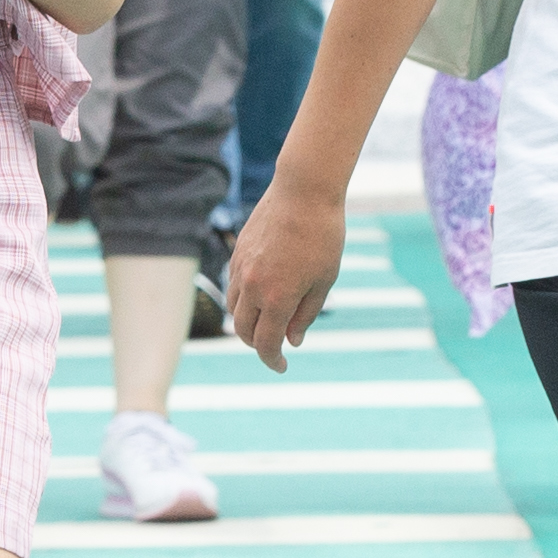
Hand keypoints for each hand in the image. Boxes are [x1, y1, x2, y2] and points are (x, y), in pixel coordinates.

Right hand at [227, 177, 349, 366]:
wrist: (304, 191)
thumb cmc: (323, 235)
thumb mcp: (324, 281)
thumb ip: (305, 314)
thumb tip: (292, 340)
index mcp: (276, 298)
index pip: (265, 344)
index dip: (273, 361)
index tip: (282, 366)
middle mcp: (252, 286)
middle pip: (243, 331)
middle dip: (259, 345)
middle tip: (278, 345)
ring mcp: (241, 268)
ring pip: (234, 309)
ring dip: (248, 323)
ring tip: (269, 321)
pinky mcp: (238, 253)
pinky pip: (233, 287)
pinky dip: (244, 300)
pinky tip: (262, 295)